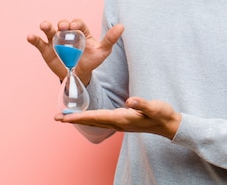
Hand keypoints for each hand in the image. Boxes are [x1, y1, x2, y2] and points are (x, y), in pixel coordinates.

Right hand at [27, 19, 123, 83]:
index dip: (75, 23)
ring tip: (44, 26)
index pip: (77, 23)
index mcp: (80, 31)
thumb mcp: (102, 51)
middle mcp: (67, 33)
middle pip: (62, 24)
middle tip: (63, 27)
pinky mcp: (46, 49)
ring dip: (46, 26)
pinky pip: (39, 42)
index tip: (74, 27)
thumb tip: (122, 26)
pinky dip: (34, 39)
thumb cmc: (92, 60)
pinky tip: (30, 37)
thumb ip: (110, 39)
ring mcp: (55, 40)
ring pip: (49, 30)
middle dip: (62, 24)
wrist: (80, 75)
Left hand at [54, 97, 182, 139]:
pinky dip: (91, 117)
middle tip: (57, 118)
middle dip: (74, 119)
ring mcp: (120, 123)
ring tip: (67, 117)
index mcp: (122, 118)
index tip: (64, 117)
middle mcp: (118, 123)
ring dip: (81, 119)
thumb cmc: (162, 115)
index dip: (79, 117)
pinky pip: (102, 120)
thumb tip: (130, 101)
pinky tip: (88, 115)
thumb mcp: (155, 107)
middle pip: (92, 121)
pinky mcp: (123, 121)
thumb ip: (142, 104)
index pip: (96, 117)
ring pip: (96, 121)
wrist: (170, 125)